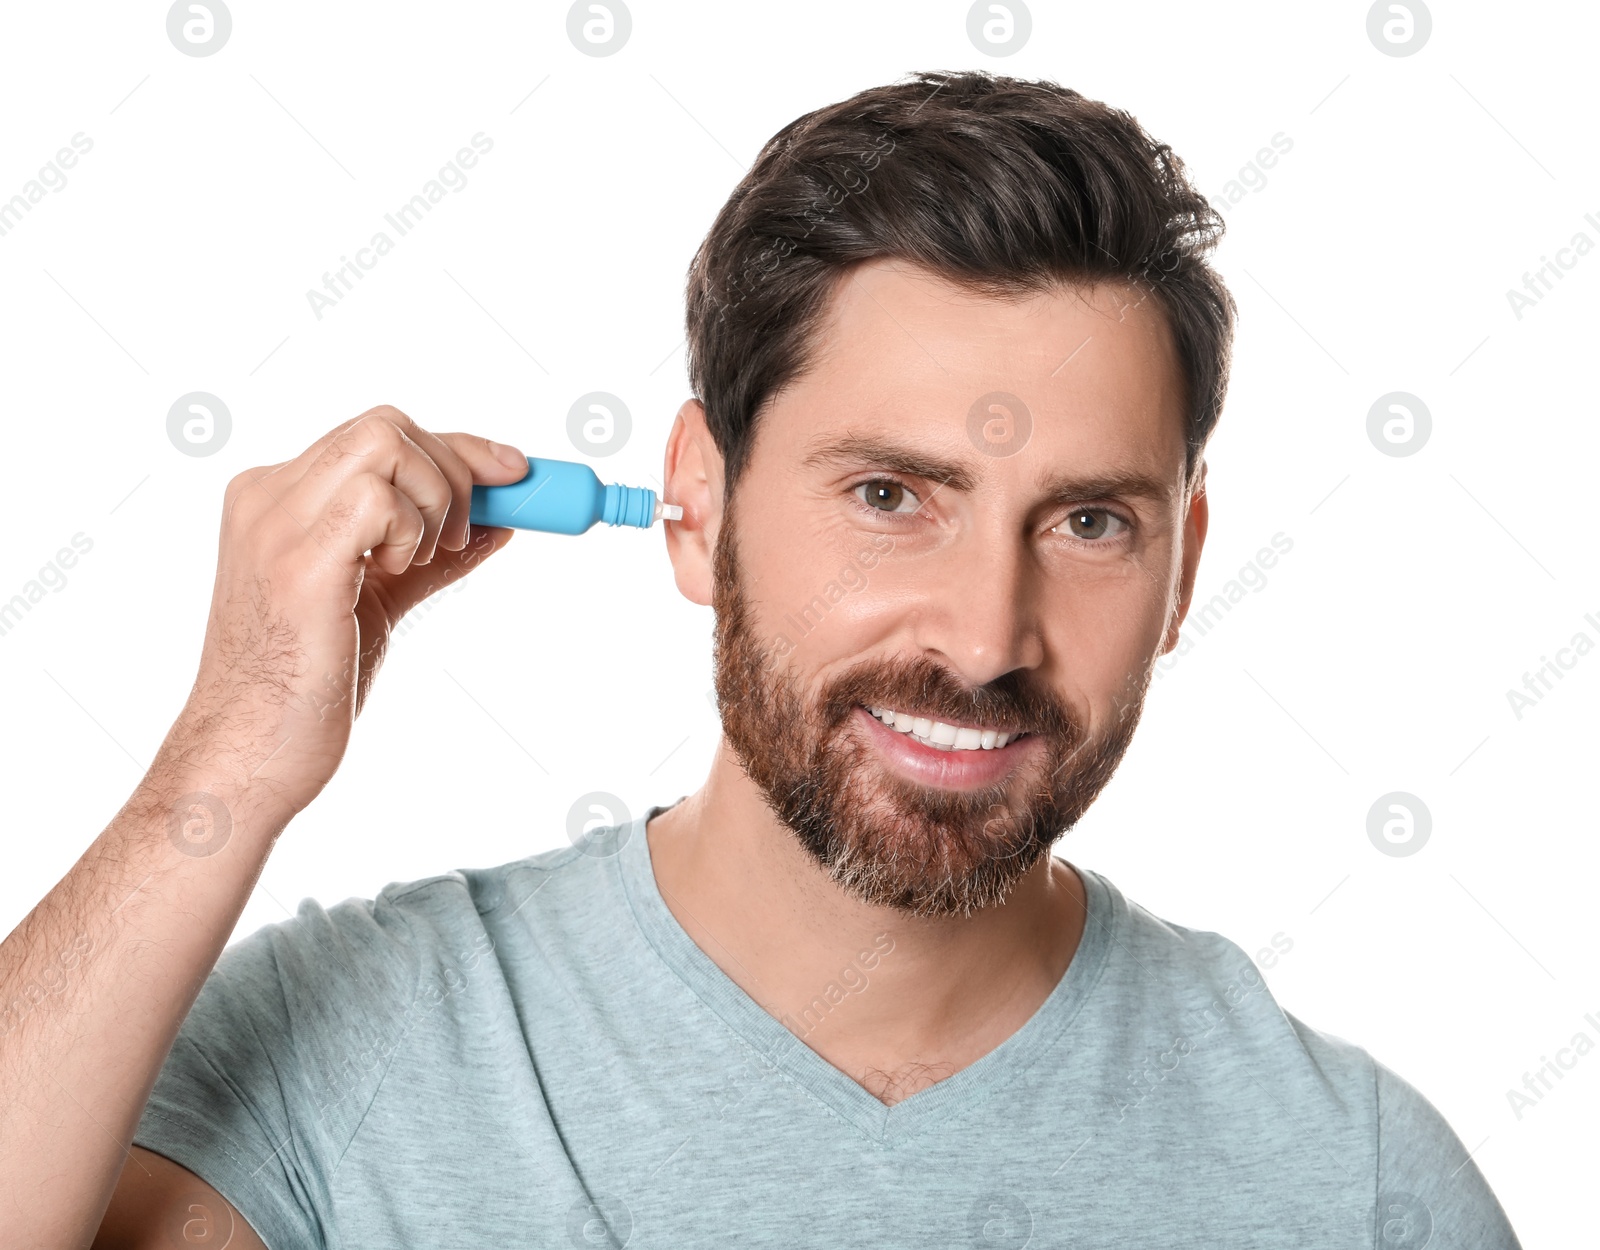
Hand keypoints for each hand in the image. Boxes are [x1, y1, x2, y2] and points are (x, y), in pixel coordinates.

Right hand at [167, 405, 527, 821]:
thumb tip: (498, 526)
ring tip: (416, 563)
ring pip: (385, 443)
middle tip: (463, 536)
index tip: (513, 471)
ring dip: (435, 500)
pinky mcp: (299, 565)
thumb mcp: (378, 602)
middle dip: (457, 468)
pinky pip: (377, 498)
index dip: (456, 448)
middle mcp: (268, 497)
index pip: (378, 436)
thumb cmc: (303, 688)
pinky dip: (410, 527)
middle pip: (387, 425)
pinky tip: (393, 573)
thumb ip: (429, 559)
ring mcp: (276, 525)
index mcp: (276, 499)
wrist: (250, 754)